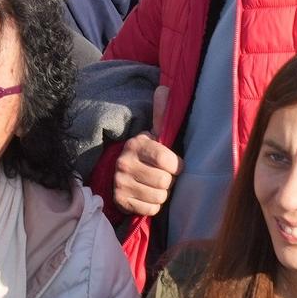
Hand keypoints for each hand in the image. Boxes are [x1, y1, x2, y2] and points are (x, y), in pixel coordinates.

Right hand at [112, 86, 180, 215]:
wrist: (120, 172)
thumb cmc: (146, 153)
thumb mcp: (154, 134)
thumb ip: (162, 114)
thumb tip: (165, 88)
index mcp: (136, 144)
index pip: (168, 161)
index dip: (176, 165)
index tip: (173, 164)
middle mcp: (124, 163)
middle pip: (164, 181)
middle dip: (168, 181)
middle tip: (161, 175)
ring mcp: (120, 182)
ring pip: (159, 197)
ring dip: (161, 193)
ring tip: (154, 185)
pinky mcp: (120, 200)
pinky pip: (150, 209)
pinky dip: (153, 205)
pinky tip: (147, 195)